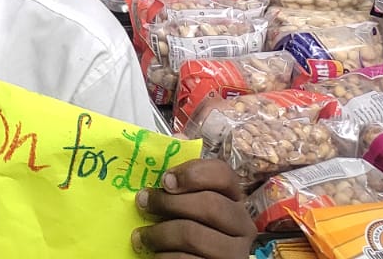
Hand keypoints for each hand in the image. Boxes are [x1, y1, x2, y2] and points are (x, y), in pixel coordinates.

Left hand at [134, 158, 255, 258]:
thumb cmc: (190, 227)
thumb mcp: (188, 200)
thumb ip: (184, 173)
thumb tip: (178, 136)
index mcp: (234, 199)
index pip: (223, 174)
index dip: (193, 173)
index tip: (165, 180)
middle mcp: (242, 225)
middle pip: (209, 205)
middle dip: (168, 203)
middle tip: (142, 203)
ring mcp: (234, 252)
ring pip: (194, 236)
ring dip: (159, 234)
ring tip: (140, 236)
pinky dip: (164, 257)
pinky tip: (155, 255)